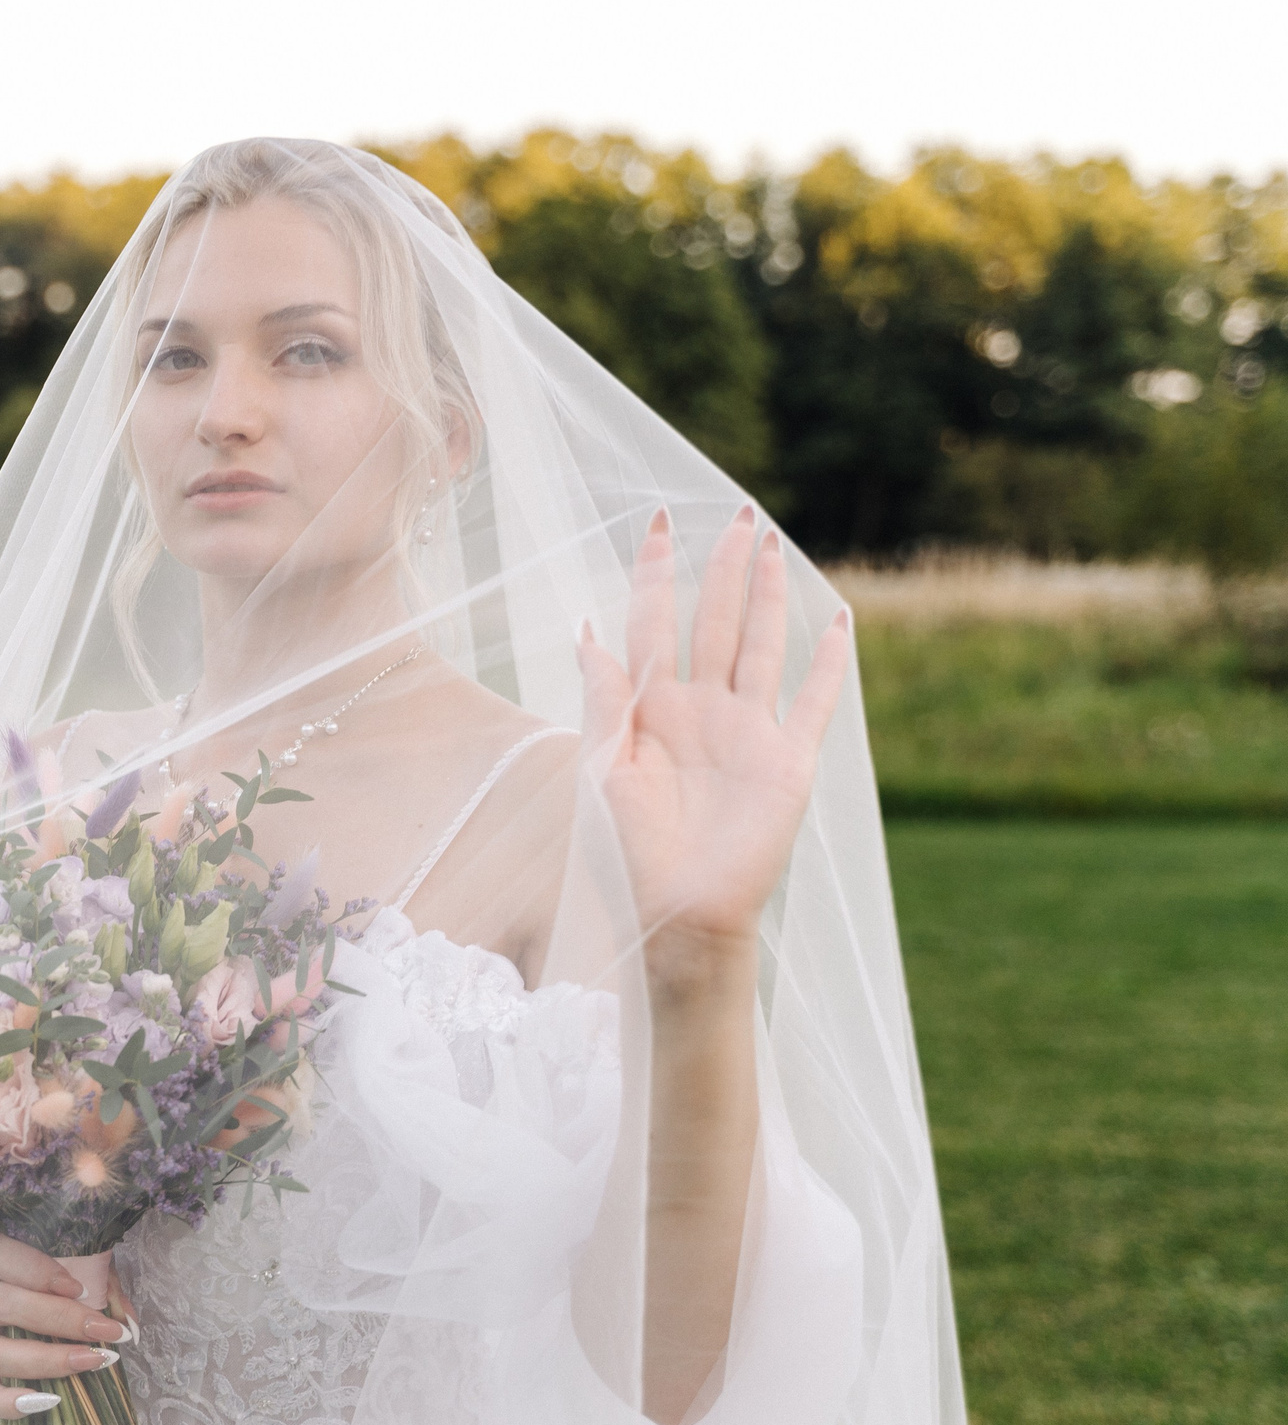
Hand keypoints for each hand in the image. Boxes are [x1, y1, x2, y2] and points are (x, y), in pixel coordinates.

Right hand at [0, 1229, 129, 1419]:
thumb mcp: (34, 1250)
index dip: (41, 1272)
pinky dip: (11, 1404)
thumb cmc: (4, 1264)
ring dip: (48, 1361)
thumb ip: (85, 1273)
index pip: (1, 1257)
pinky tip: (49, 1402)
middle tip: (107, 1332)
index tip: (81, 1287)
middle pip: (8, 1307)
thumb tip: (129, 1320)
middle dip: (63, 1320)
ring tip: (91, 1362)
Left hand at [576, 506, 850, 952]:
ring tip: (770, 544)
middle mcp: (702, 710)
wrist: (679, 911)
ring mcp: (748, 731)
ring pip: (761, 645)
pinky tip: (837, 619)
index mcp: (651, 709)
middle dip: (720, 569)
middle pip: (714, 622)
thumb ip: (604, 698)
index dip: (656, 574)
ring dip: (767, 595)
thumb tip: (586, 629)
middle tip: (733, 514)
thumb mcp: (604, 768)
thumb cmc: (630, 851)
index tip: (658, 523)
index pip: (654, 624)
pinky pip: (813, 700)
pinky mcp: (788, 760)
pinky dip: (828, 660)